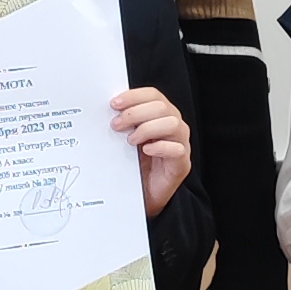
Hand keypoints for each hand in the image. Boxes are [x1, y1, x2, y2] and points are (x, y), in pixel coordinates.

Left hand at [112, 85, 191, 215]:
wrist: (145, 194)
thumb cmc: (136, 165)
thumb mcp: (127, 139)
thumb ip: (124, 123)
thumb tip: (108, 111)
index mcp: (161, 115)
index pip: (153, 95)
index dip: (134, 96)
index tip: (114, 104)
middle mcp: (174, 126)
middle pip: (161, 107)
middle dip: (135, 113)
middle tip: (116, 124)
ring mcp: (181, 144)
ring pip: (172, 123)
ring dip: (147, 129)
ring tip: (131, 140)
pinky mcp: (181, 163)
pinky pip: (177, 149)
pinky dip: (160, 147)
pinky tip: (146, 151)